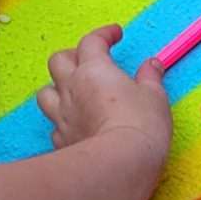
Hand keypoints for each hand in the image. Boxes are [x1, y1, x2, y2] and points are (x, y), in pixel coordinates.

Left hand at [37, 26, 170, 185]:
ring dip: (56, 88)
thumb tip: (152, 64)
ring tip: (72, 92)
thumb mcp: (155, 97)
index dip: (103, 34)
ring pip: (45, 93)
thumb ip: (151, 77)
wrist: (120, 165)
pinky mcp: (60, 141)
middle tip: (88, 61)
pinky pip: (55, 125)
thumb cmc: (141, 125)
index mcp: (95, 70)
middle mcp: (72, 88)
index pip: (92, 41)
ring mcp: (62, 116)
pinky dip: (63, 122)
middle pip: (59, 60)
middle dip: (73, 56)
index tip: (115, 34)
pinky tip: (76, 126)